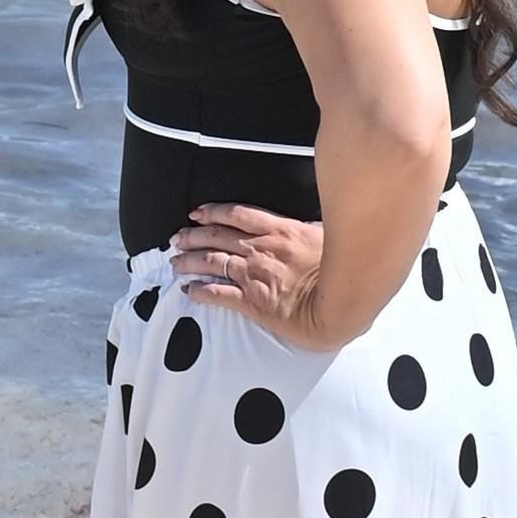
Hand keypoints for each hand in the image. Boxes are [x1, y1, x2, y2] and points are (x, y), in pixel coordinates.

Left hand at [169, 202, 325, 342]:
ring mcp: (254, 275)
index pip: (236, 215)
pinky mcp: (252, 302)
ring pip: (211, 262)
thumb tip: (305, 224)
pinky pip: (219, 294)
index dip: (213, 212)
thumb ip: (308, 229)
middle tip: (177, 237)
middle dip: (193, 235)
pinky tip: (189, 291)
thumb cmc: (341, 272)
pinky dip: (200, 292)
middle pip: (217, 236)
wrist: (340, 305)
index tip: (197, 213)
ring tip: (175, 262)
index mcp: (279, 230)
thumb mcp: (325, 238)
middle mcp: (261, 249)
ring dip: (190, 261)